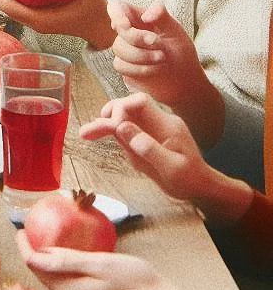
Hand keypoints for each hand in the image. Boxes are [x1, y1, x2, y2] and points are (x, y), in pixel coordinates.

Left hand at [15, 230, 209, 289]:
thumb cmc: (134, 281)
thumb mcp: (99, 263)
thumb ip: (67, 260)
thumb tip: (39, 253)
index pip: (36, 266)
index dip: (25, 246)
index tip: (20, 228)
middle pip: (45, 276)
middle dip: (36, 254)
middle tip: (34, 231)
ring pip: (58, 284)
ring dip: (52, 265)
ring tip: (51, 243)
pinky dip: (66, 275)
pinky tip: (73, 263)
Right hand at [79, 93, 252, 222]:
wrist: (201, 188)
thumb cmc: (190, 180)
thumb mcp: (172, 169)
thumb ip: (148, 148)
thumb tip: (121, 127)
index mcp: (167, 125)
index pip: (139, 102)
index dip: (121, 108)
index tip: (112, 127)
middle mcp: (158, 122)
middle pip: (127, 106)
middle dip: (107, 115)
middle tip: (89, 132)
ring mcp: (152, 129)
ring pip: (124, 117)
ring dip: (106, 124)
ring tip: (87, 134)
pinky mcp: (147, 137)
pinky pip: (126, 129)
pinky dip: (113, 133)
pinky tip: (101, 138)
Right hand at [109, 1, 207, 106]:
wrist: (184, 82)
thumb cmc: (181, 53)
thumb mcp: (175, 31)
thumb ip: (161, 15)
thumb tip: (146, 14)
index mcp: (139, 18)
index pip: (117, 7)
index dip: (116, 15)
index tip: (127, 26)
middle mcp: (128, 32)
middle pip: (118, 29)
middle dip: (137, 38)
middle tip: (158, 44)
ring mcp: (125, 50)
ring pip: (118, 48)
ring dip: (141, 55)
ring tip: (162, 58)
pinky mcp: (124, 66)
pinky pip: (120, 65)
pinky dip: (138, 68)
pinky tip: (153, 69)